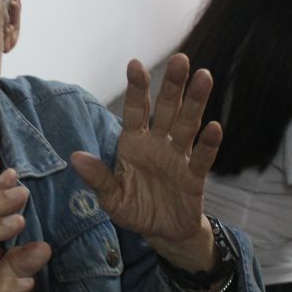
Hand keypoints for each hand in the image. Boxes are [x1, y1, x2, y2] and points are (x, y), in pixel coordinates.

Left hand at [71, 55, 221, 271]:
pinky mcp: (194, 176)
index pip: (136, 110)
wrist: (161, 232)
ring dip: (195, 102)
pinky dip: (208, 144)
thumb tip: (75, 157)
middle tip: (180, 59)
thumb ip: (98, 178)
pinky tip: (215, 127)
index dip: (137, 89)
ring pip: (188, 124)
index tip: (134, 64)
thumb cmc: (134, 209)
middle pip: (167, 109)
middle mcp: (158, 143)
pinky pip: (202, 157)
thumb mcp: (111, 198)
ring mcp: (178, 157)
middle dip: (172, 85)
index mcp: (134, 143)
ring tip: (204, 76)